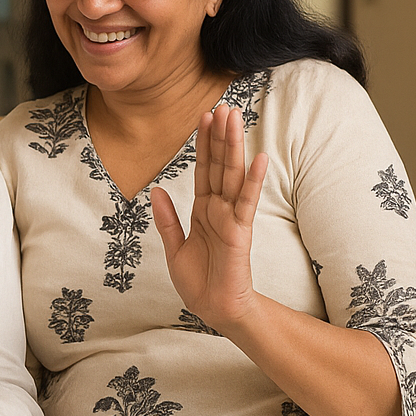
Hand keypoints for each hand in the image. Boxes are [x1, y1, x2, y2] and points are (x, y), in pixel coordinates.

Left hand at [152, 103, 268, 331]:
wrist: (214, 310)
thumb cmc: (199, 281)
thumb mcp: (174, 248)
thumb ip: (167, 219)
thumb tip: (156, 190)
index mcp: (203, 210)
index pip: (204, 169)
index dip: (203, 144)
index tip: (204, 116)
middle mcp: (219, 209)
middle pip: (220, 165)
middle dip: (220, 136)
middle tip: (223, 105)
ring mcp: (232, 218)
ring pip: (233, 175)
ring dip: (234, 147)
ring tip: (235, 119)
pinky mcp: (241, 232)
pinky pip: (246, 202)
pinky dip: (253, 181)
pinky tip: (259, 158)